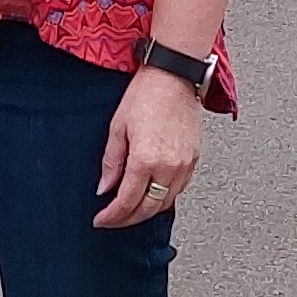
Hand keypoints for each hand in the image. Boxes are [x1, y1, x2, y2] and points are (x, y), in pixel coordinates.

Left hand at [96, 64, 203, 228]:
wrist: (173, 76)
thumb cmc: (145, 95)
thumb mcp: (117, 128)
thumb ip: (111, 163)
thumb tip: (104, 188)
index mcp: (146, 160)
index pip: (127, 202)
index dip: (113, 216)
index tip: (102, 220)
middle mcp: (169, 167)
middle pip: (149, 209)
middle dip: (129, 220)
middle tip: (114, 220)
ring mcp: (184, 164)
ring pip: (166, 203)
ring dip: (147, 211)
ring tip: (131, 210)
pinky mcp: (194, 159)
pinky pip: (179, 189)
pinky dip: (164, 197)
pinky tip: (152, 193)